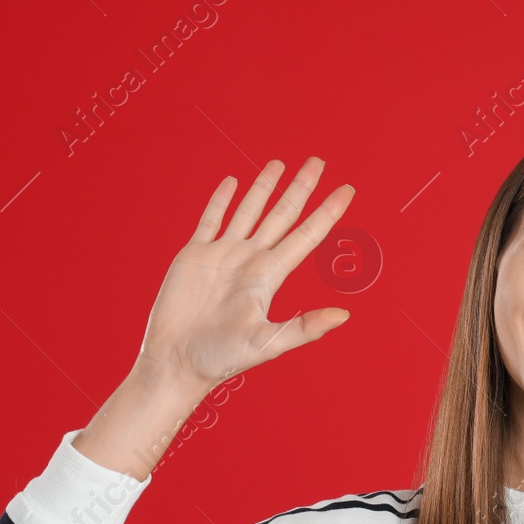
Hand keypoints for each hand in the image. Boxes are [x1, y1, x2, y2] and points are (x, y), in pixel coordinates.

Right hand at [135, 157, 354, 392]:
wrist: (176, 362)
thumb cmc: (221, 358)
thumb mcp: (268, 342)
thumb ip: (305, 328)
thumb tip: (344, 315)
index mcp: (269, 277)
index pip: (306, 236)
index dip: (327, 212)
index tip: (347, 189)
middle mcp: (250, 261)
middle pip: (282, 215)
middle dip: (300, 188)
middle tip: (318, 161)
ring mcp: (223, 255)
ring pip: (249, 211)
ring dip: (264, 187)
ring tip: (279, 163)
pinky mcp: (194, 256)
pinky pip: (210, 220)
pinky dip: (221, 201)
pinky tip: (233, 183)